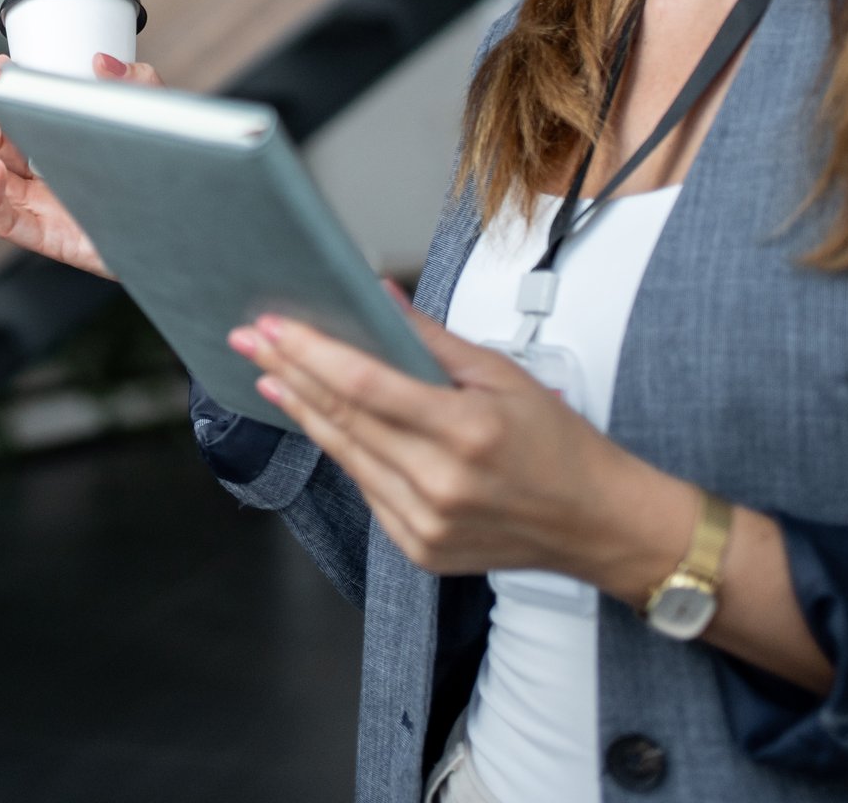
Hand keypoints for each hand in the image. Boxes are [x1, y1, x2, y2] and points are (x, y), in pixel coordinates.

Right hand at [0, 52, 162, 276]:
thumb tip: (101, 62)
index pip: (10, 116)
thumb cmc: (162, 176)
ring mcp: (40, 206)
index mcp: (55, 144)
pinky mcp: (46, 236)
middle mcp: (41, 174)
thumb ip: (135, 84)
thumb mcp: (154, 119)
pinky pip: (1, 221)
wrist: (185, 224)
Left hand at [230, 290, 693, 592]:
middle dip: (290, 373)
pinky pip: (366, 490)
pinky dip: (341, 451)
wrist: (597, 525)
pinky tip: (318, 422)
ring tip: (268, 375)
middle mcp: (440, 483)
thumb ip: (435, 340)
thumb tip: (381, 298)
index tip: (275, 326)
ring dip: (302, 412)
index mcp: (466, 432)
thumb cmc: (560, 446)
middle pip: (344, 418)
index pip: (366, 384)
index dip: (312, 353)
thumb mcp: (505, 375)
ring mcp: (426, 524)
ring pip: (345, 456)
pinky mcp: (419, 549)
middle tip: (250, 341)